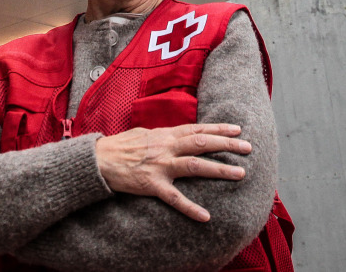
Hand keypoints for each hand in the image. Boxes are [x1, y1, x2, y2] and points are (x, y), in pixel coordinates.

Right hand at [94, 123, 249, 221]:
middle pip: (202, 143)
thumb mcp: (143, 133)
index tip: (237, 130)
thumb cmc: (119, 146)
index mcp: (164, 134)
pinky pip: (175, 198)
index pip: (197, 129)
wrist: (97, 160)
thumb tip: (178, 133)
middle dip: (227, 145)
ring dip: (220, 169)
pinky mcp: (152, 185)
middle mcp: (166, 147)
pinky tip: (205, 216)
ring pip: (196, 166)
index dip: (218, 128)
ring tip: (239, 173)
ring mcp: (160, 166)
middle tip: (248, 148)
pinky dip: (190, 208)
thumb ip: (163, 135)